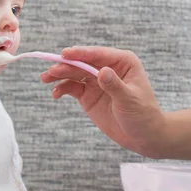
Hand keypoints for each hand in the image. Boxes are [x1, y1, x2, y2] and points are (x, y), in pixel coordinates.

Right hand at [40, 46, 166, 156]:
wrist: (144, 136)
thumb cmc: (143, 114)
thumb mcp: (129, 100)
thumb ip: (114, 85)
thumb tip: (102, 71)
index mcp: (122, 62)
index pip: (98, 54)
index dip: (80, 53)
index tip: (65, 54)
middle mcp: (107, 67)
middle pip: (82, 62)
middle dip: (65, 65)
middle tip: (51, 71)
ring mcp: (96, 81)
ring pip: (74, 73)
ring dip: (60, 75)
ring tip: (46, 79)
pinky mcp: (89, 94)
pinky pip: (72, 87)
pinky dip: (62, 88)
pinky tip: (56, 93)